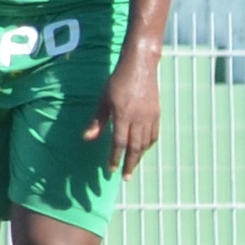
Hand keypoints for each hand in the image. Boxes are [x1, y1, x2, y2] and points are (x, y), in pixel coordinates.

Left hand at [87, 50, 162, 174]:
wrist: (140, 66)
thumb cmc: (117, 81)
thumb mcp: (103, 99)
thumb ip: (97, 121)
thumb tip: (87, 139)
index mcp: (123, 116)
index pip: (118, 143)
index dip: (114, 158)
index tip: (111, 170)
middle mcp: (138, 119)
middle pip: (134, 147)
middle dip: (129, 164)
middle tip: (125, 177)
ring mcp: (150, 117)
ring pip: (145, 143)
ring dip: (139, 156)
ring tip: (133, 165)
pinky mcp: (157, 114)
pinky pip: (154, 135)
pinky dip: (148, 145)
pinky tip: (143, 149)